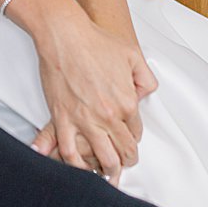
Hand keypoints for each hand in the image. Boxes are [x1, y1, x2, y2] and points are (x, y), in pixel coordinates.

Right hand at [27, 8, 156, 182]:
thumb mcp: (133, 56)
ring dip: (107, 169)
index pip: (136, 132)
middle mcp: (108, 116)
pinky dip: (75, 164)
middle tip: (122, 164)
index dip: (133, 137)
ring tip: (105, 172)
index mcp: (128, 103)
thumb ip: (145, 79)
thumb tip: (144, 92)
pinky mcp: (62, 117)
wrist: (64, 34)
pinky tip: (79, 168)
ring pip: (101, 157)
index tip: (128, 139)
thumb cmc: (95, 41)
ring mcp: (84, 119)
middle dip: (125, 161)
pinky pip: (68, 150)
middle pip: (123, 151)